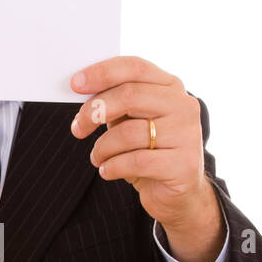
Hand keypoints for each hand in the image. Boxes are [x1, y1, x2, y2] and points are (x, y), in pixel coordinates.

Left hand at [69, 55, 224, 261]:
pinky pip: (136, 161)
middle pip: (129, 95)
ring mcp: (187, 135)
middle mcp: (184, 106)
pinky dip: (113, 167)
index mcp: (171, 87)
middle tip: (78, 128)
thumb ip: (116, 104)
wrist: (179, 193)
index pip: (135, 67)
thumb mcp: (133, 122)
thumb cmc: (150, 151)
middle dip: (95, 111)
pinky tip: (107, 171)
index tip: (75, 84)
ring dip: (102, 147)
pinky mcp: (183, 165)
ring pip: (129, 132)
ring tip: (97, 157)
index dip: (102, 73)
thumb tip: (83, 92)